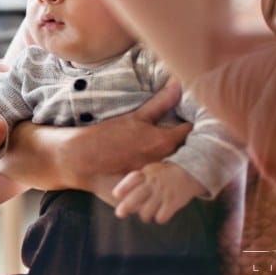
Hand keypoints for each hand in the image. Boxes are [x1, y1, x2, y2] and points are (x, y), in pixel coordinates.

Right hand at [58, 81, 190, 190]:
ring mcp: (155, 178)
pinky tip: (158, 174)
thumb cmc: (107, 136)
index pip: (190, 133)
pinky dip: (162, 181)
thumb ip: (160, 102)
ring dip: (176, 165)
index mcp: (164, 141)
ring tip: (169, 157)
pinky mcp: (145, 191)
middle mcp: (164, 161)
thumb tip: (178, 82)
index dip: (193, 126)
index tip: (193, 122)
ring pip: (175, 172)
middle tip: (184, 138)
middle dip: (188, 146)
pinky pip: (161, 189)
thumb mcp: (135, 117)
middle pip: (187, 154)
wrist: (82, 159)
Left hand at [113, 161, 206, 223]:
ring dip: (144, 216)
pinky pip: (161, 217)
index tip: (116, 195)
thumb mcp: (150, 170)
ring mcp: (163, 193)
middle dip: (125, 207)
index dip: (122, 188)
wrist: (189, 173)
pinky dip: (159, 218)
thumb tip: (118, 194)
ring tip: (146, 216)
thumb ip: (137, 179)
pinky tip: (160, 215)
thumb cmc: (164, 174)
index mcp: (147, 173)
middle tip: (120, 213)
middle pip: (136, 197)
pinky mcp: (173, 203)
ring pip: (146, 211)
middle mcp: (154, 183)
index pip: (132, 179)